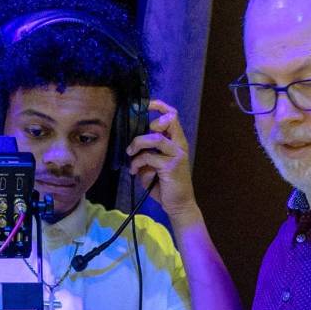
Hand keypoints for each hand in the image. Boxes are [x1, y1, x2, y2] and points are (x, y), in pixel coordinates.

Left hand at [126, 99, 195, 221]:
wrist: (178, 204)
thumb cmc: (164, 185)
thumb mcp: (152, 165)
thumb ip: (147, 152)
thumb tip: (132, 145)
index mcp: (176, 141)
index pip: (172, 115)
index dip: (159, 106)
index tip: (145, 105)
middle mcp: (180, 144)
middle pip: (168, 120)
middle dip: (148, 124)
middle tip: (135, 141)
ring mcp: (177, 154)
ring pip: (154, 138)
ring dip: (138, 144)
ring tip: (130, 154)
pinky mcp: (171, 165)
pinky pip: (149, 157)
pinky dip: (137, 162)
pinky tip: (134, 171)